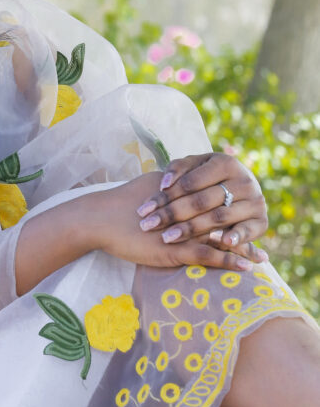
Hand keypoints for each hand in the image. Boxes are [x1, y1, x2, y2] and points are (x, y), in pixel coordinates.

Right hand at [90, 172, 265, 271]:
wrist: (99, 217)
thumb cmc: (118, 205)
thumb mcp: (149, 189)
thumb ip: (166, 187)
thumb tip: (175, 182)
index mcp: (182, 193)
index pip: (215, 198)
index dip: (233, 207)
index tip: (248, 215)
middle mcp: (186, 208)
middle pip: (223, 217)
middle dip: (244, 229)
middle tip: (262, 241)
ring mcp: (181, 229)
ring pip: (219, 238)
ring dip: (242, 248)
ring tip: (261, 257)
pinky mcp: (174, 248)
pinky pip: (207, 255)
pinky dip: (227, 261)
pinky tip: (244, 267)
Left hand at [134, 152, 267, 258]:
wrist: (240, 188)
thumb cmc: (208, 176)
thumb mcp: (194, 166)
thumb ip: (177, 169)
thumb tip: (164, 183)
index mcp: (226, 163)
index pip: (190, 182)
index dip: (165, 196)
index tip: (144, 209)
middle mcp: (244, 180)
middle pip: (201, 201)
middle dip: (172, 214)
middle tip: (148, 226)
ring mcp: (255, 201)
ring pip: (218, 217)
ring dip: (191, 229)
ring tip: (167, 238)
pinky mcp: (262, 221)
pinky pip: (248, 231)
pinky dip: (236, 237)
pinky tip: (221, 243)